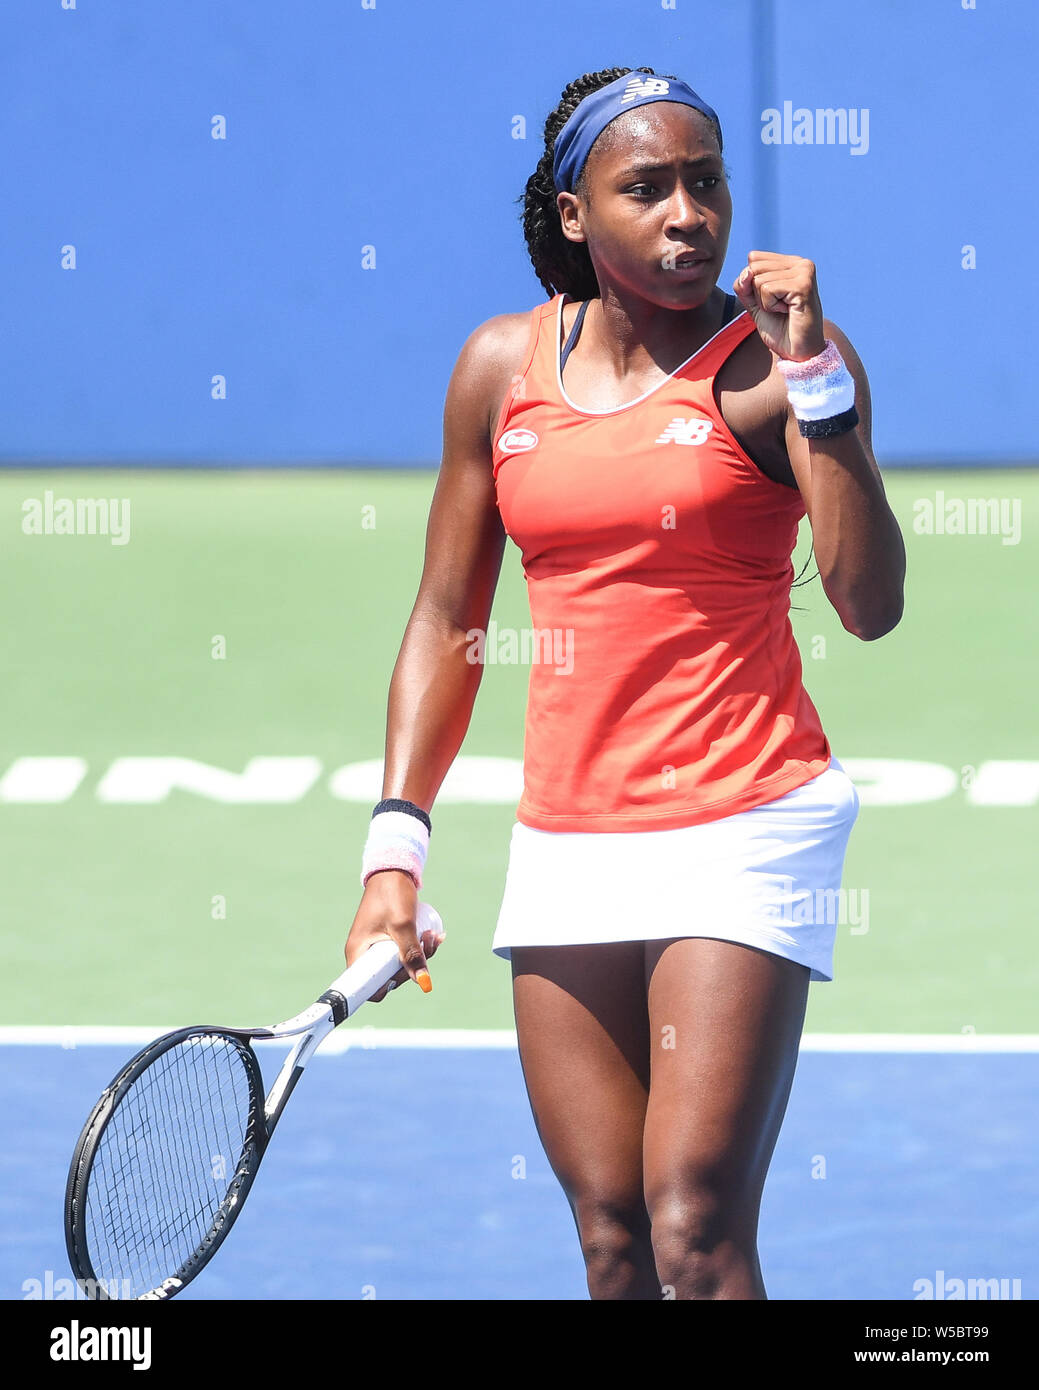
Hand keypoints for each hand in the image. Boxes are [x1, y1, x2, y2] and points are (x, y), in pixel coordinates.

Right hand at [345, 870, 443, 1002]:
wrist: (393, 871)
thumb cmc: (392, 893)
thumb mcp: (404, 925)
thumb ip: (412, 953)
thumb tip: (423, 982)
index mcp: (358, 952)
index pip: (368, 988)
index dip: (388, 987)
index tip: (408, 973)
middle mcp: (363, 952)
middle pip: (388, 976)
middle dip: (413, 965)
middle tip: (427, 945)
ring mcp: (374, 946)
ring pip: (399, 964)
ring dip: (420, 954)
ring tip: (433, 935)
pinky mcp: (385, 939)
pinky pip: (402, 952)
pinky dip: (418, 947)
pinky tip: (433, 935)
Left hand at [733, 251, 825, 361]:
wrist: (797, 352)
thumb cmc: (779, 329)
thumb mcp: (754, 303)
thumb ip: (744, 285)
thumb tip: (747, 271)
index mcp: (791, 263)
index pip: (753, 259)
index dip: (752, 285)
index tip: (772, 300)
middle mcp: (800, 263)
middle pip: (754, 268)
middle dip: (758, 294)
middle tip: (778, 308)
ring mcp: (804, 272)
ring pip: (758, 280)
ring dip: (765, 302)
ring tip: (784, 310)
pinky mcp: (803, 285)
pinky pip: (767, 289)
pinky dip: (770, 306)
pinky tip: (787, 311)